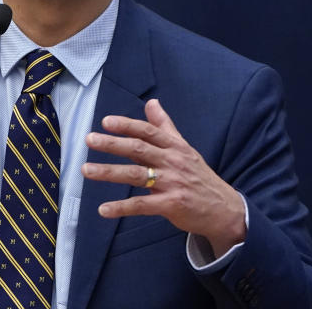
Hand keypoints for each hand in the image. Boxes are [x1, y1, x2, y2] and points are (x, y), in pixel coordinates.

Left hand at [82, 99, 245, 255]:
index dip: (127, 125)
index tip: (106, 121)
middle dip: (112, 143)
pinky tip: (103, 209)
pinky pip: (142, 205)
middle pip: (139, 149)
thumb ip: (165, 126)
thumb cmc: (199, 176)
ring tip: (86, 170)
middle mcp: (173, 162)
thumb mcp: (184, 148)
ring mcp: (172, 183)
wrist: (225, 209)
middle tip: (89, 139)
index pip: (148, 132)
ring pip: (136, 175)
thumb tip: (151, 102)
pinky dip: (122, 207)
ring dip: (109, 172)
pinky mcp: (172, 205)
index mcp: (175, 146)